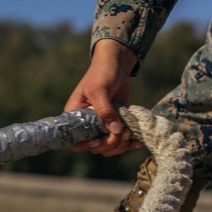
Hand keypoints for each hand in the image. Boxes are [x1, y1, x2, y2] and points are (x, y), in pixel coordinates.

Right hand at [65, 39, 142, 155]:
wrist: (117, 64)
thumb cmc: (102, 73)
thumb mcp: (99, 89)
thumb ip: (105, 110)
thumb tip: (115, 131)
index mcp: (76, 116)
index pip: (73, 141)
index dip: (83, 146)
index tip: (97, 141)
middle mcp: (87, 124)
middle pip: (95, 147)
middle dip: (109, 143)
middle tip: (122, 131)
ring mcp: (102, 126)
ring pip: (109, 147)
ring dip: (120, 145)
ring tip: (130, 132)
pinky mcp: (117, 124)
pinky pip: (121, 141)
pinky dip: (129, 143)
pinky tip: (138, 141)